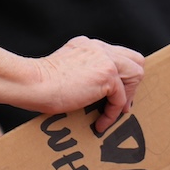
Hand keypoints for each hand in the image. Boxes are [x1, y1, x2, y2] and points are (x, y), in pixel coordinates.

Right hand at [25, 37, 144, 134]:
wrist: (33, 83)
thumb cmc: (40, 84)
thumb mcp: (65, 71)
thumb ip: (82, 72)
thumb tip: (95, 92)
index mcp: (88, 46)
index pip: (118, 55)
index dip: (121, 76)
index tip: (114, 95)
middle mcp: (99, 48)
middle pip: (135, 60)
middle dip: (131, 84)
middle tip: (120, 104)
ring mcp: (104, 59)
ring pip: (136, 74)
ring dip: (127, 97)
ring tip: (112, 114)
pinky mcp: (106, 74)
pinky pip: (120, 97)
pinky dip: (112, 113)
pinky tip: (99, 124)